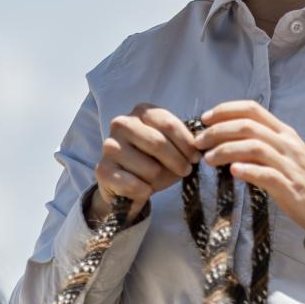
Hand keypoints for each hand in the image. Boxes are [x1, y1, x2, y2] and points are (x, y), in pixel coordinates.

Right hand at [91, 103, 200, 226]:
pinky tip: (143, 190)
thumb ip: (184, 142)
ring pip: (150, 168)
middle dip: (178, 162)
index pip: (169, 125)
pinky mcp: (103, 170)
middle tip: (185, 171)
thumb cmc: (153, 162)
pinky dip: (145, 192)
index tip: (196, 158)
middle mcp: (121, 123)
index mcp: (140, 111)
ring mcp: (109, 146)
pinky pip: (135, 185)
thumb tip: (201, 147)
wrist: (126, 186)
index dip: (187, 144)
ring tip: (158, 181)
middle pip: (158, 144)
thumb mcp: (171, 147)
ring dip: (160, 180)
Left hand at [194, 100, 304, 246]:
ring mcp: (290, 166)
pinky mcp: (291, 188)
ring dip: (226, 150)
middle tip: (198, 142)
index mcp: (285, 133)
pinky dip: (248, 171)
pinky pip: (267, 175)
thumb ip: (262, 146)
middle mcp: (287, 144)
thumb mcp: (286, 157)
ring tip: (207, 158)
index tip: (204, 119)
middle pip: (248, 126)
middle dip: (217, 131)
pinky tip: (232, 172)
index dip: (225, 110)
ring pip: (254, 146)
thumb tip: (229, 141)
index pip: (252, 109)